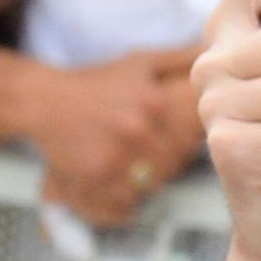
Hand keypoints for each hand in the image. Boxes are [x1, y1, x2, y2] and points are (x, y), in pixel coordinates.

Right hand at [35, 47, 201, 226]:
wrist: (45, 100)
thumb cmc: (97, 81)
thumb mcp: (141, 62)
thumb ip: (180, 59)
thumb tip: (215, 54)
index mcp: (155, 102)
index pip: (194, 136)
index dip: (191, 142)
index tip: (183, 139)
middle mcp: (137, 130)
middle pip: (176, 164)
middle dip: (171, 163)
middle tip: (156, 156)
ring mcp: (115, 157)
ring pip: (153, 186)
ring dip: (149, 182)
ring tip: (137, 167)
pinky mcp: (93, 178)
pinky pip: (124, 205)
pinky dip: (125, 203)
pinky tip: (119, 185)